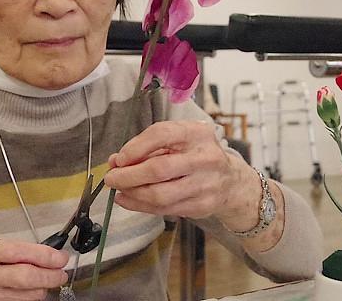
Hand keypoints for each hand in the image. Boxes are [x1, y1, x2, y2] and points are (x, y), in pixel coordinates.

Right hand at [0, 237, 68, 300]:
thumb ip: (18, 250)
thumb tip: (52, 256)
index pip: (16, 252)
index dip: (43, 256)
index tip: (59, 258)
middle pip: (23, 277)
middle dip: (49, 275)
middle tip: (61, 273)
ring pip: (26, 295)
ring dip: (42, 288)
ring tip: (46, 280)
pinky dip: (31, 296)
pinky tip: (32, 289)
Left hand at [104, 120, 243, 219]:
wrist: (230, 180)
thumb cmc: (196, 155)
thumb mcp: (178, 140)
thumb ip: (147, 147)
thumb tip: (115, 161)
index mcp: (197, 133)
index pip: (162, 135)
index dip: (136, 147)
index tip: (119, 158)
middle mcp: (204, 158)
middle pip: (159, 169)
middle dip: (129, 176)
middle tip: (111, 178)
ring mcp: (205, 184)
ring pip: (160, 195)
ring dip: (133, 194)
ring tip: (119, 191)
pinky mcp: (201, 206)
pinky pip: (165, 209)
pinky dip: (142, 206)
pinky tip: (130, 200)